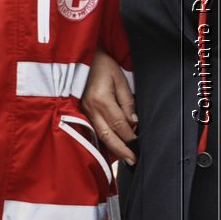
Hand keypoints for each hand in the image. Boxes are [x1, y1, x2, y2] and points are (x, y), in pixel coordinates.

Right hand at [82, 48, 137, 163]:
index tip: (140, 145)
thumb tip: (134, 121)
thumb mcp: (120, 79)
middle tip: (133, 161)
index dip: (131, 137)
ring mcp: (84, 110)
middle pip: (108, 135)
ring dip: (112, 148)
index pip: (120, 124)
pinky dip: (103, 139)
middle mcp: (90, 108)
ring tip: (124, 158)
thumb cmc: (101, 65)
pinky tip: (110, 147)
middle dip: (121, 150)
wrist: (80, 57)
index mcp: (101, 100)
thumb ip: (127, 101)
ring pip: (99, 134)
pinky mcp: (81, 110)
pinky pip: (93, 128)